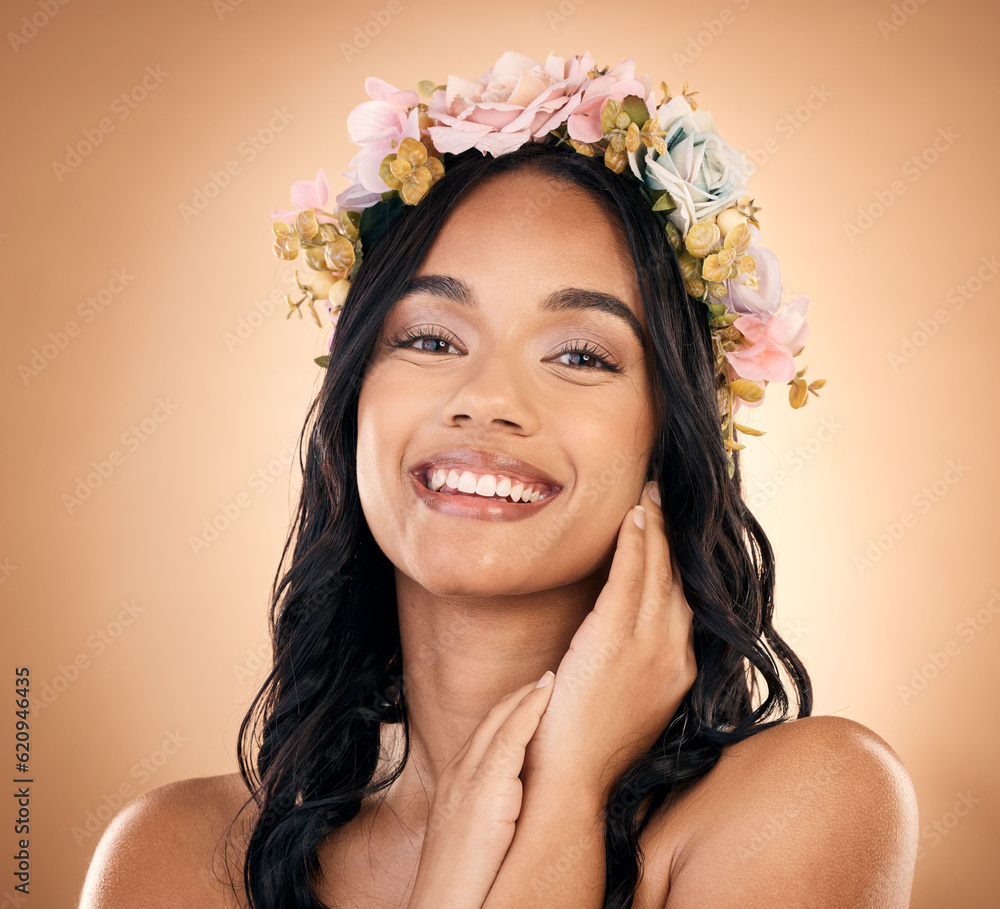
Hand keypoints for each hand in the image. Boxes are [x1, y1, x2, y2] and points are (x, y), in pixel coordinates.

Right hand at [407, 673, 555, 908]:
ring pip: (500, 721)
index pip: (484, 733)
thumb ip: (489, 811)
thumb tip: (514, 805)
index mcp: (454, 782)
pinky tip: (548, 694)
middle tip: (545, 679)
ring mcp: (468, 778)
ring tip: (551, 679)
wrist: (441, 907)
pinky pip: (511, 736)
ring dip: (528, 695)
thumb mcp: (474, 836)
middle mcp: (457, 772)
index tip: (531, 698)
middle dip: (518, 696)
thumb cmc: (460, 883)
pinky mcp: (484, 788)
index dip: (508, 712)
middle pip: (490, 719)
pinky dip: (530, 710)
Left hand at [521, 480, 696, 803]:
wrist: (571, 781)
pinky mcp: (616, 640)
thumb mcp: (629, 699)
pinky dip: (635, 542)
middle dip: (673, 534)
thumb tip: (627, 633)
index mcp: (679, 670)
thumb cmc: (589, 742)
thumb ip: (637, 663)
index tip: (675, 532)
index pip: (685, 602)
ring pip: (658, 571)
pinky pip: (630, 576)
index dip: (681, 563)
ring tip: (649, 496)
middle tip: (665, 497)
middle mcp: (675, 654)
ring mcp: (650, 647)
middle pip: (679, 579)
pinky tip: (633, 517)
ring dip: (654, 527)